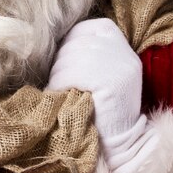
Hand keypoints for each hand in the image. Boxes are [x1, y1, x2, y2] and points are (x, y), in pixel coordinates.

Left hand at [46, 18, 159, 172]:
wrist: (120, 142)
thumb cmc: (100, 105)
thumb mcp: (98, 68)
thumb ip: (83, 50)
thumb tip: (50, 38)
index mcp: (119, 41)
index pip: (83, 29)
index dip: (67, 44)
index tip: (63, 63)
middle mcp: (123, 50)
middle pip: (75, 44)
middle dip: (60, 63)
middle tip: (57, 82)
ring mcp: (119, 65)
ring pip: (71, 59)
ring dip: (57, 76)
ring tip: (59, 90)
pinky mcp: (112, 82)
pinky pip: (72, 75)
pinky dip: (59, 85)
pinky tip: (61, 95)